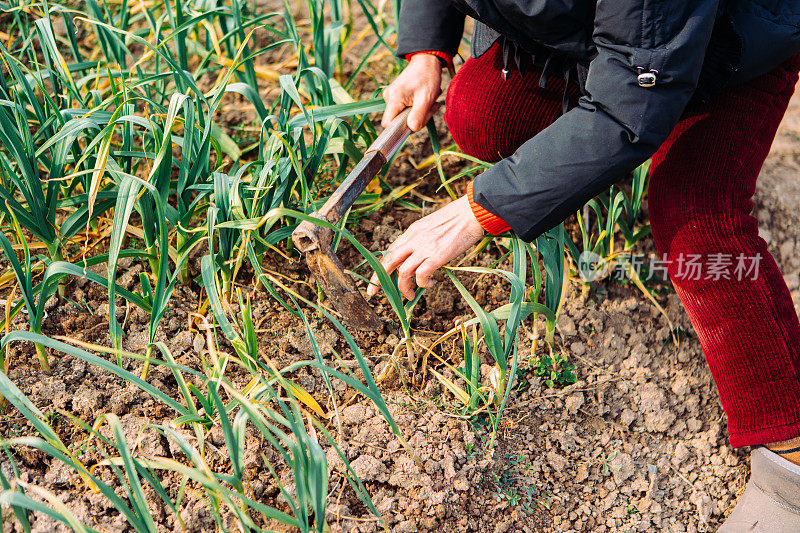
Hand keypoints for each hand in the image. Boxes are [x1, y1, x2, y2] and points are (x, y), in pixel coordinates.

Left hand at [367, 195, 484, 299]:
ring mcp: (425, 248)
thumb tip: (419, 255)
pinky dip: (421, 284)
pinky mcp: (437, 256)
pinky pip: (421, 275)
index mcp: (412, 231)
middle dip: (378, 278)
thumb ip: (422, 239)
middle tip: (374, 292)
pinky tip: (428, 284)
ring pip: (403, 272)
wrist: (472, 212)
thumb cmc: (457, 219)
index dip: (383, 266)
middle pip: (388, 261)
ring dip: (403, 288)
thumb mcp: (432, 225)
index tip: (380, 277)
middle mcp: (414, 239)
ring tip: (409, 295)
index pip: (391, 250)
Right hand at [382, 53, 441, 131]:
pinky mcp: (396, 96)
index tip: (415, 123)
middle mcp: (388, 97)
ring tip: (427, 101)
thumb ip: (419, 115)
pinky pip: (404, 109)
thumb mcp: (426, 98)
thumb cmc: (427, 77)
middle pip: (397, 120)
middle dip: (414, 119)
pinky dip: (416, 108)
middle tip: (429, 108)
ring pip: (402, 115)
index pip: (387, 123)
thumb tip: (412, 129)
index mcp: (393, 98)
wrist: (427, 60)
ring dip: (417, 113)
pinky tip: (423, 99)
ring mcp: (391, 96)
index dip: (400, 128)